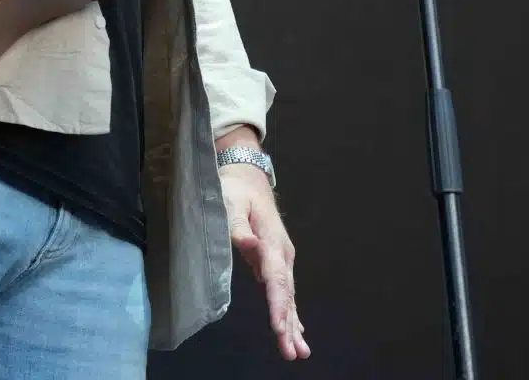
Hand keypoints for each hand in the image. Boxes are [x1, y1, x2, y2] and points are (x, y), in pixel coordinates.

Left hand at [223, 162, 308, 360]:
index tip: (278, 329)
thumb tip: (250, 246)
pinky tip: (296, 332)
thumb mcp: (230, 201)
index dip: (277, 305)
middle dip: (288, 324)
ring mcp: (282, 258)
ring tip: (298, 351)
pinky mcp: (277, 262)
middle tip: (291, 352)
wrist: (248, 177)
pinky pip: (285, 292)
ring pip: (288, 296)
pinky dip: (290, 313)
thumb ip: (238, 226)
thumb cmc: (235, 190)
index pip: (276, 278)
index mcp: (271, 241)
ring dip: (292, 324)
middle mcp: (282, 253)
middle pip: (286, 294)